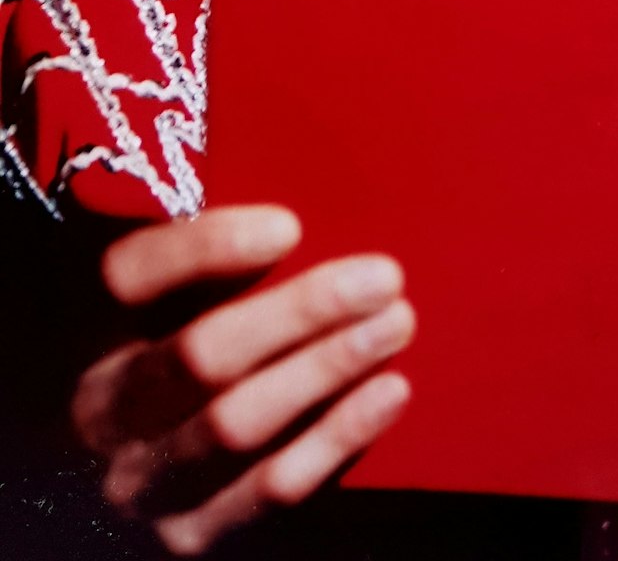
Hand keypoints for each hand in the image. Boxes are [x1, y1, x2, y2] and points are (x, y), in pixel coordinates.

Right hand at [71, 204, 414, 553]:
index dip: (207, 248)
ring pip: (240, 424)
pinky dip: (338, 437)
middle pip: (202, 354)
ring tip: (396, 322)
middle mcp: (99, 413)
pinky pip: (272, 490)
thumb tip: (289, 229)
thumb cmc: (168, 344)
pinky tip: (390, 390)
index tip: (290, 226)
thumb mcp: (163, 294)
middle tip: (382, 277)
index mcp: (81, 327)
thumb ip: (204, 260)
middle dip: (301, 312)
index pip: (128, 276)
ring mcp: (141, 484)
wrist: (140, 466)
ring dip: (329, 369)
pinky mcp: (189, 535)